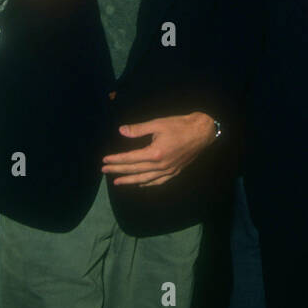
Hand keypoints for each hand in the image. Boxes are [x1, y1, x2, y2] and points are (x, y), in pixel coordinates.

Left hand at [101, 112, 216, 186]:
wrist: (202, 132)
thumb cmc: (180, 125)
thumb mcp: (158, 123)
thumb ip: (139, 129)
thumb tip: (121, 130)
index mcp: (155, 153)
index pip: (130, 159)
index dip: (116, 160)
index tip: (105, 161)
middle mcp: (160, 165)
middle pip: (135, 170)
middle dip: (118, 170)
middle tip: (105, 171)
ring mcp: (168, 170)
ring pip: (145, 179)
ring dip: (129, 180)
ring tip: (117, 182)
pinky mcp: (175, 171)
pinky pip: (158, 182)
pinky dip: (147, 184)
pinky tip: (140, 183)